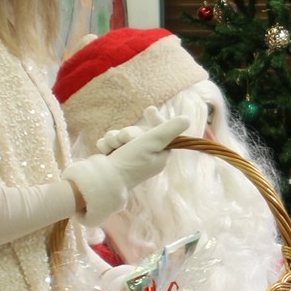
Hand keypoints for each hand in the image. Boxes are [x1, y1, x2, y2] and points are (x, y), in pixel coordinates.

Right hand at [61, 114, 189, 223]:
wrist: (104, 180)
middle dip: (128, 132)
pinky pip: (111, 142)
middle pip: (139, 132)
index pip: (162, 132)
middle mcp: (146, 157)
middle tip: (125, 139)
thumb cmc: (132, 162)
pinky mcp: (114, 159)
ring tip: (113, 146)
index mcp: (159, 155)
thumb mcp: (154, 142)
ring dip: (115, 137)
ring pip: (122, 135)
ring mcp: (128, 158)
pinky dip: (107, 144)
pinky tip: (105, 150)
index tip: (149, 110)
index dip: (156, 120)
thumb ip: (169, 129)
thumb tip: (187, 119)